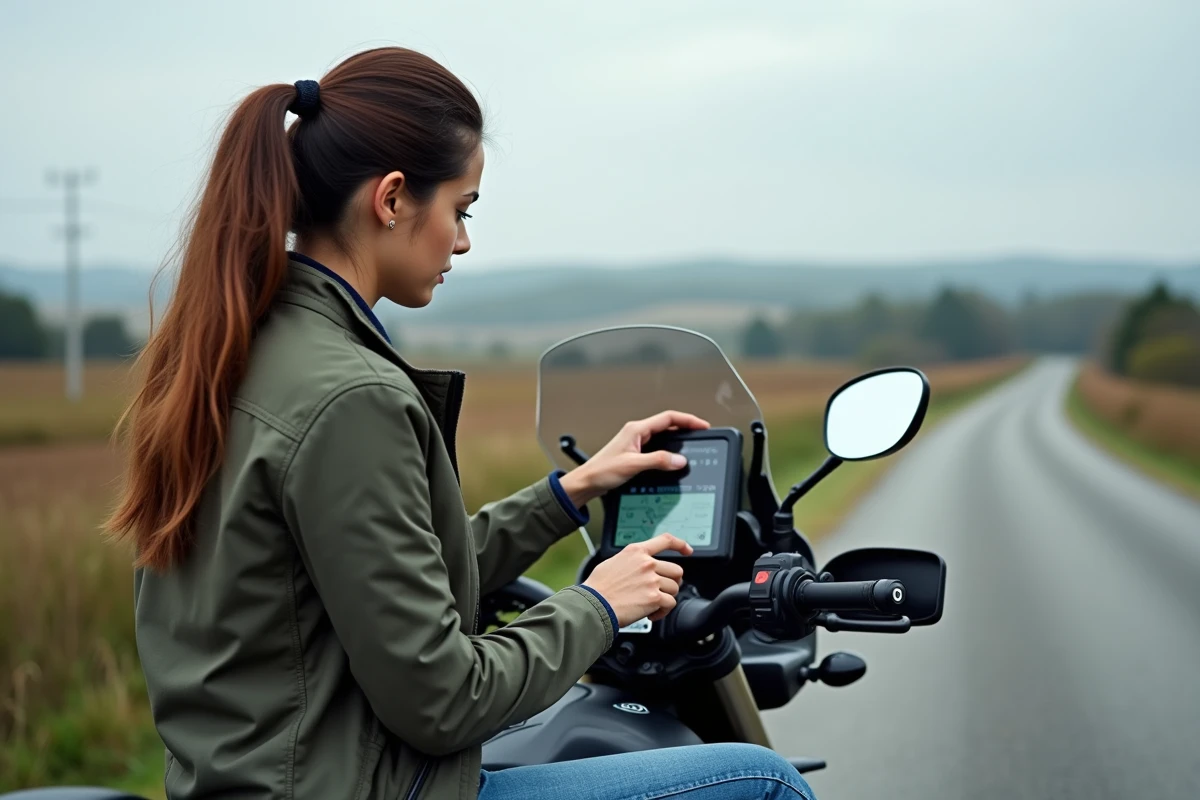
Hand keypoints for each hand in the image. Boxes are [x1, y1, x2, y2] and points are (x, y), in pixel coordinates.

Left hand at [558, 410, 710, 506]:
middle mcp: (636, 433)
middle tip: (701, 435)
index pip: (668, 418)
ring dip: (677, 441)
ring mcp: (635, 443)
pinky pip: (657, 449)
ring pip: (663, 438)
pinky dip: (668, 453)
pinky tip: (673, 461)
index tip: (702, 426)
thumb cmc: (601, 471)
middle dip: (686, 429)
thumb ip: (657, 460)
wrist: (586, 483)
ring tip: (692, 447)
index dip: (687, 420)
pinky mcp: (635, 454)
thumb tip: (679, 459)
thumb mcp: (633, 465)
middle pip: (667, 425)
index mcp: (636, 429)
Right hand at [584, 533, 693, 624]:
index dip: (681, 545)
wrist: (593, 604)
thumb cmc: (598, 587)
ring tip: (652, 605)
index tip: (688, 551)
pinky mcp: (654, 597)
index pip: (665, 540)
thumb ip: (630, 562)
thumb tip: (637, 568)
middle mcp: (647, 563)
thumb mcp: (613, 562)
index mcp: (636, 551)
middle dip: (672, 582)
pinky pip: (670, 604)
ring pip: (675, 588)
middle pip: (676, 570)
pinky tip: (651, 614)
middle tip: (663, 591)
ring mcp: (652, 580)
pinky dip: (663, 612)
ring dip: (666, 598)